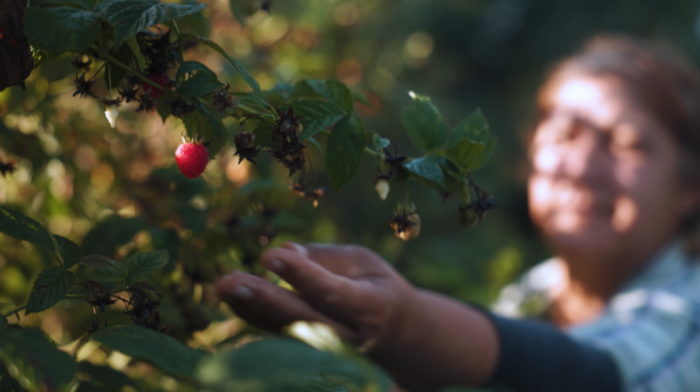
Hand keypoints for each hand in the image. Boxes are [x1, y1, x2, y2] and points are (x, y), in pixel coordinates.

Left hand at [215, 242, 419, 347]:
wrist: (395, 336)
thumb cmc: (377, 287)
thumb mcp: (365, 262)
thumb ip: (327, 257)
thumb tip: (285, 249)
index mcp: (371, 308)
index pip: (331, 292)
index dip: (300, 274)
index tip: (270, 254)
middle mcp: (348, 336)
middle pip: (302, 319)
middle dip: (264, 299)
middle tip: (230, 280)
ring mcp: (328, 351)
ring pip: (284, 331)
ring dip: (249, 308)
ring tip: (223, 285)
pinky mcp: (309, 354)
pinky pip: (277, 335)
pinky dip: (251, 315)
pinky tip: (231, 295)